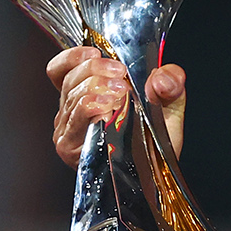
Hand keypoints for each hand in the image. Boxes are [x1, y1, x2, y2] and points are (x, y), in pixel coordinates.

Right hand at [46, 46, 186, 166]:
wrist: (156, 178)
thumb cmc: (155, 142)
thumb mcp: (168, 105)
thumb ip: (170, 83)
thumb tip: (161, 77)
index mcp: (85, 95)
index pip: (60, 70)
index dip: (73, 56)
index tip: (96, 52)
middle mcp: (71, 112)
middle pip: (69, 78)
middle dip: (95, 69)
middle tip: (120, 75)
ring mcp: (69, 130)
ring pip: (72, 95)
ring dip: (96, 86)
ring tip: (121, 92)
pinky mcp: (71, 147)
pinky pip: (76, 117)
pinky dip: (91, 106)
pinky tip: (108, 107)